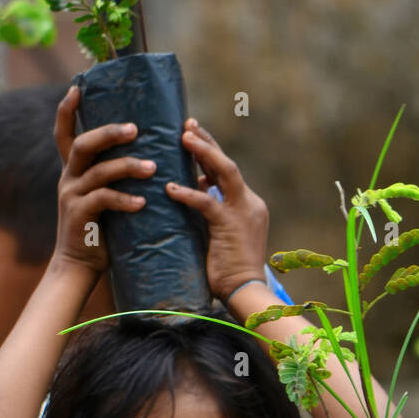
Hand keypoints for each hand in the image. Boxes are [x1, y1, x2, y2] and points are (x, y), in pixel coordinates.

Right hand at [51, 85, 154, 276]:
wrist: (79, 266)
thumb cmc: (100, 230)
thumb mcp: (102, 198)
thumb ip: (113, 177)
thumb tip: (150, 154)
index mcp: (73, 170)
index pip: (64, 133)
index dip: (67, 110)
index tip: (77, 87)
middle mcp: (68, 178)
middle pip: (84, 144)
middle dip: (110, 133)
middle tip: (136, 129)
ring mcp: (71, 196)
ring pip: (99, 171)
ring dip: (128, 166)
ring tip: (153, 168)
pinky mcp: (79, 216)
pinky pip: (103, 200)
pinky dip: (125, 199)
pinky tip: (142, 202)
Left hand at [166, 118, 268, 302]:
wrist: (244, 293)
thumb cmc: (228, 272)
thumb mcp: (220, 236)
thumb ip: (211, 214)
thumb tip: (197, 193)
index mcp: (248, 205)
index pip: (227, 172)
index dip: (209, 154)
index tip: (192, 137)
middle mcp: (249, 203)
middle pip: (227, 164)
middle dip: (207, 142)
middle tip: (187, 124)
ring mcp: (242, 212)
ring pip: (224, 171)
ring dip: (204, 152)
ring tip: (183, 138)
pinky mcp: (230, 225)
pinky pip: (206, 202)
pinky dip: (188, 193)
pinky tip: (169, 188)